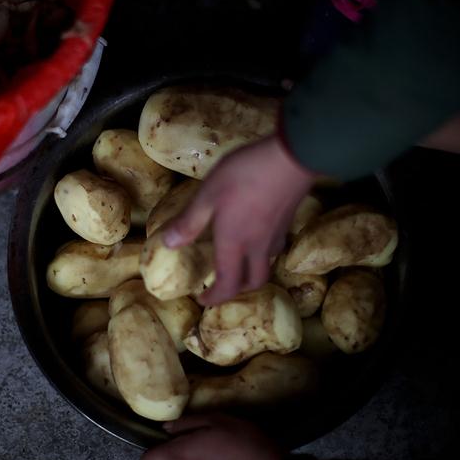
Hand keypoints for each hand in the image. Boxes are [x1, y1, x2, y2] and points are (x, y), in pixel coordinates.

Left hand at [164, 135, 315, 305]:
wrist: (292, 158)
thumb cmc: (244, 175)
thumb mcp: (208, 195)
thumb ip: (189, 221)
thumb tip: (168, 245)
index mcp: (235, 244)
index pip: (227, 284)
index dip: (215, 298)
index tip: (203, 300)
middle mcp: (258, 246)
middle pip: (253, 281)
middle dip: (237, 290)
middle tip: (222, 286)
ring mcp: (277, 234)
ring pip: (267, 265)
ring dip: (252, 272)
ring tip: (239, 263)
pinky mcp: (288, 220)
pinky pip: (276, 247)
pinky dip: (265, 252)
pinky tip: (258, 235)